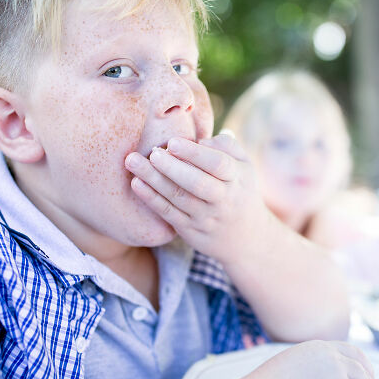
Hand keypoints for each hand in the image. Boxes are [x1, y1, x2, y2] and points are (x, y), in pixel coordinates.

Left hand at [125, 133, 272, 262]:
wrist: (244, 238)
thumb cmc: (238, 189)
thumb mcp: (244, 166)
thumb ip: (226, 146)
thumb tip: (200, 139)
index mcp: (238, 178)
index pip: (218, 165)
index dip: (195, 154)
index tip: (172, 142)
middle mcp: (223, 199)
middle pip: (198, 184)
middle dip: (173, 168)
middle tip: (152, 152)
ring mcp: (205, 217)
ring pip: (179, 198)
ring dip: (154, 180)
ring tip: (133, 161)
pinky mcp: (189, 230)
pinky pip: (168, 213)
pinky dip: (151, 199)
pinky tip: (136, 183)